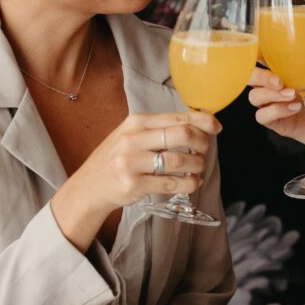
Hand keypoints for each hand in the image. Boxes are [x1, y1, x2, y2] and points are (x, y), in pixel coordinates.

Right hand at [75, 110, 219, 210]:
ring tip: (198, 168)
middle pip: (182, 134)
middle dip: (202, 143)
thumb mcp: (131, 136)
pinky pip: (172, 183)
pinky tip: (192, 182)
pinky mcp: (134, 185)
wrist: (88, 187)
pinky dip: (189, 183)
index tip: (216, 127)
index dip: (202, 121)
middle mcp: (132, 140)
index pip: (177, 117)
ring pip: (179, 160)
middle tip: (204, 151)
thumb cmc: (116, 160)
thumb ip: (159, 129)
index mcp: (135, 122)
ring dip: (197, 165)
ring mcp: (131, 163)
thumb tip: (199, 122)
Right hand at [247, 29, 304, 154]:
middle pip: (250, 76)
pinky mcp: (281, 123)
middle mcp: (278, 86)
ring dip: (269, 94)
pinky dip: (276, 111)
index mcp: (287, 69)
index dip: (254, 50)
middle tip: (279, 80)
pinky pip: (263, 117)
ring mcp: (278, 105)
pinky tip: (295, 108)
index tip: (260, 47)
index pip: (262, 56)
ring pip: (254, 97)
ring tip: (292, 94)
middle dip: (258, 76)